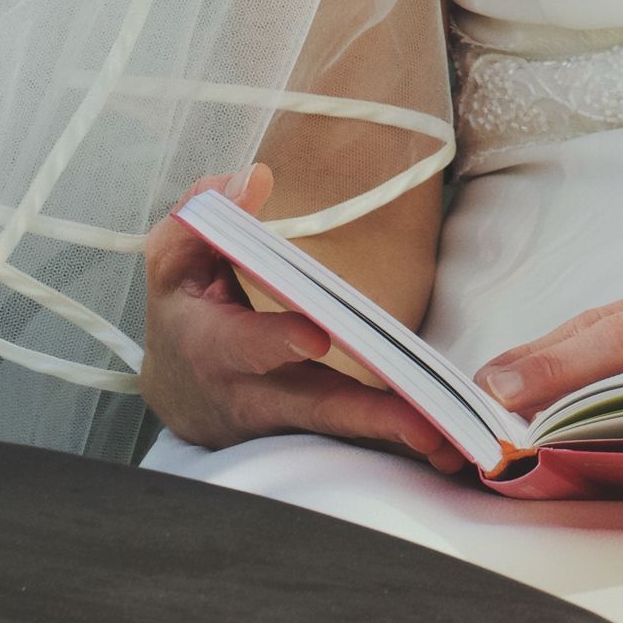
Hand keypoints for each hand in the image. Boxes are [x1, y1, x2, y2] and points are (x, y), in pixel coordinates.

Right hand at [141, 160, 462, 472]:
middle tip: (421, 421)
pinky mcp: (312, 432)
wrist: (179, 390)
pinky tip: (447, 445)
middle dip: (365, 416)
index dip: (275, 342)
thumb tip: (253, 176)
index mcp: (213, 345)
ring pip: (343, 430)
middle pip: (313, 405)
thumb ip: (205, 211)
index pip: (244, 346)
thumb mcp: (174, 256)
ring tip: (448, 438)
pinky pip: (357, 439)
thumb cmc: (183, 310)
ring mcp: (286, 421)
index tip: (315, 336)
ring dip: (395, 436)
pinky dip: (399, 444)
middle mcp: (253, 393)